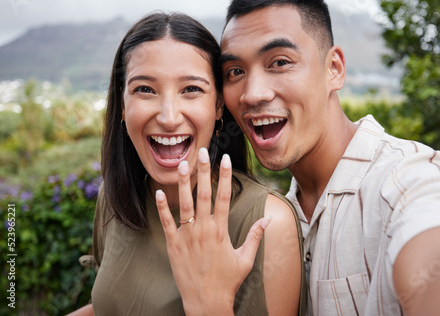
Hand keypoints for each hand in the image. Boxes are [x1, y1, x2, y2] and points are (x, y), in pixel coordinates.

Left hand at [155, 148, 271, 315]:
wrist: (207, 303)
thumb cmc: (227, 282)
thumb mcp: (245, 259)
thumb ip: (255, 236)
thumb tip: (267, 219)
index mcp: (221, 230)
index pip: (223, 197)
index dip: (224, 176)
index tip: (225, 160)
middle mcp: (203, 229)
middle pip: (203, 194)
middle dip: (203, 171)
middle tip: (202, 152)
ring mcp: (187, 236)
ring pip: (184, 204)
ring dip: (182, 183)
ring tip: (181, 165)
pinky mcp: (173, 245)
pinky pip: (166, 223)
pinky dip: (162, 208)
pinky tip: (158, 192)